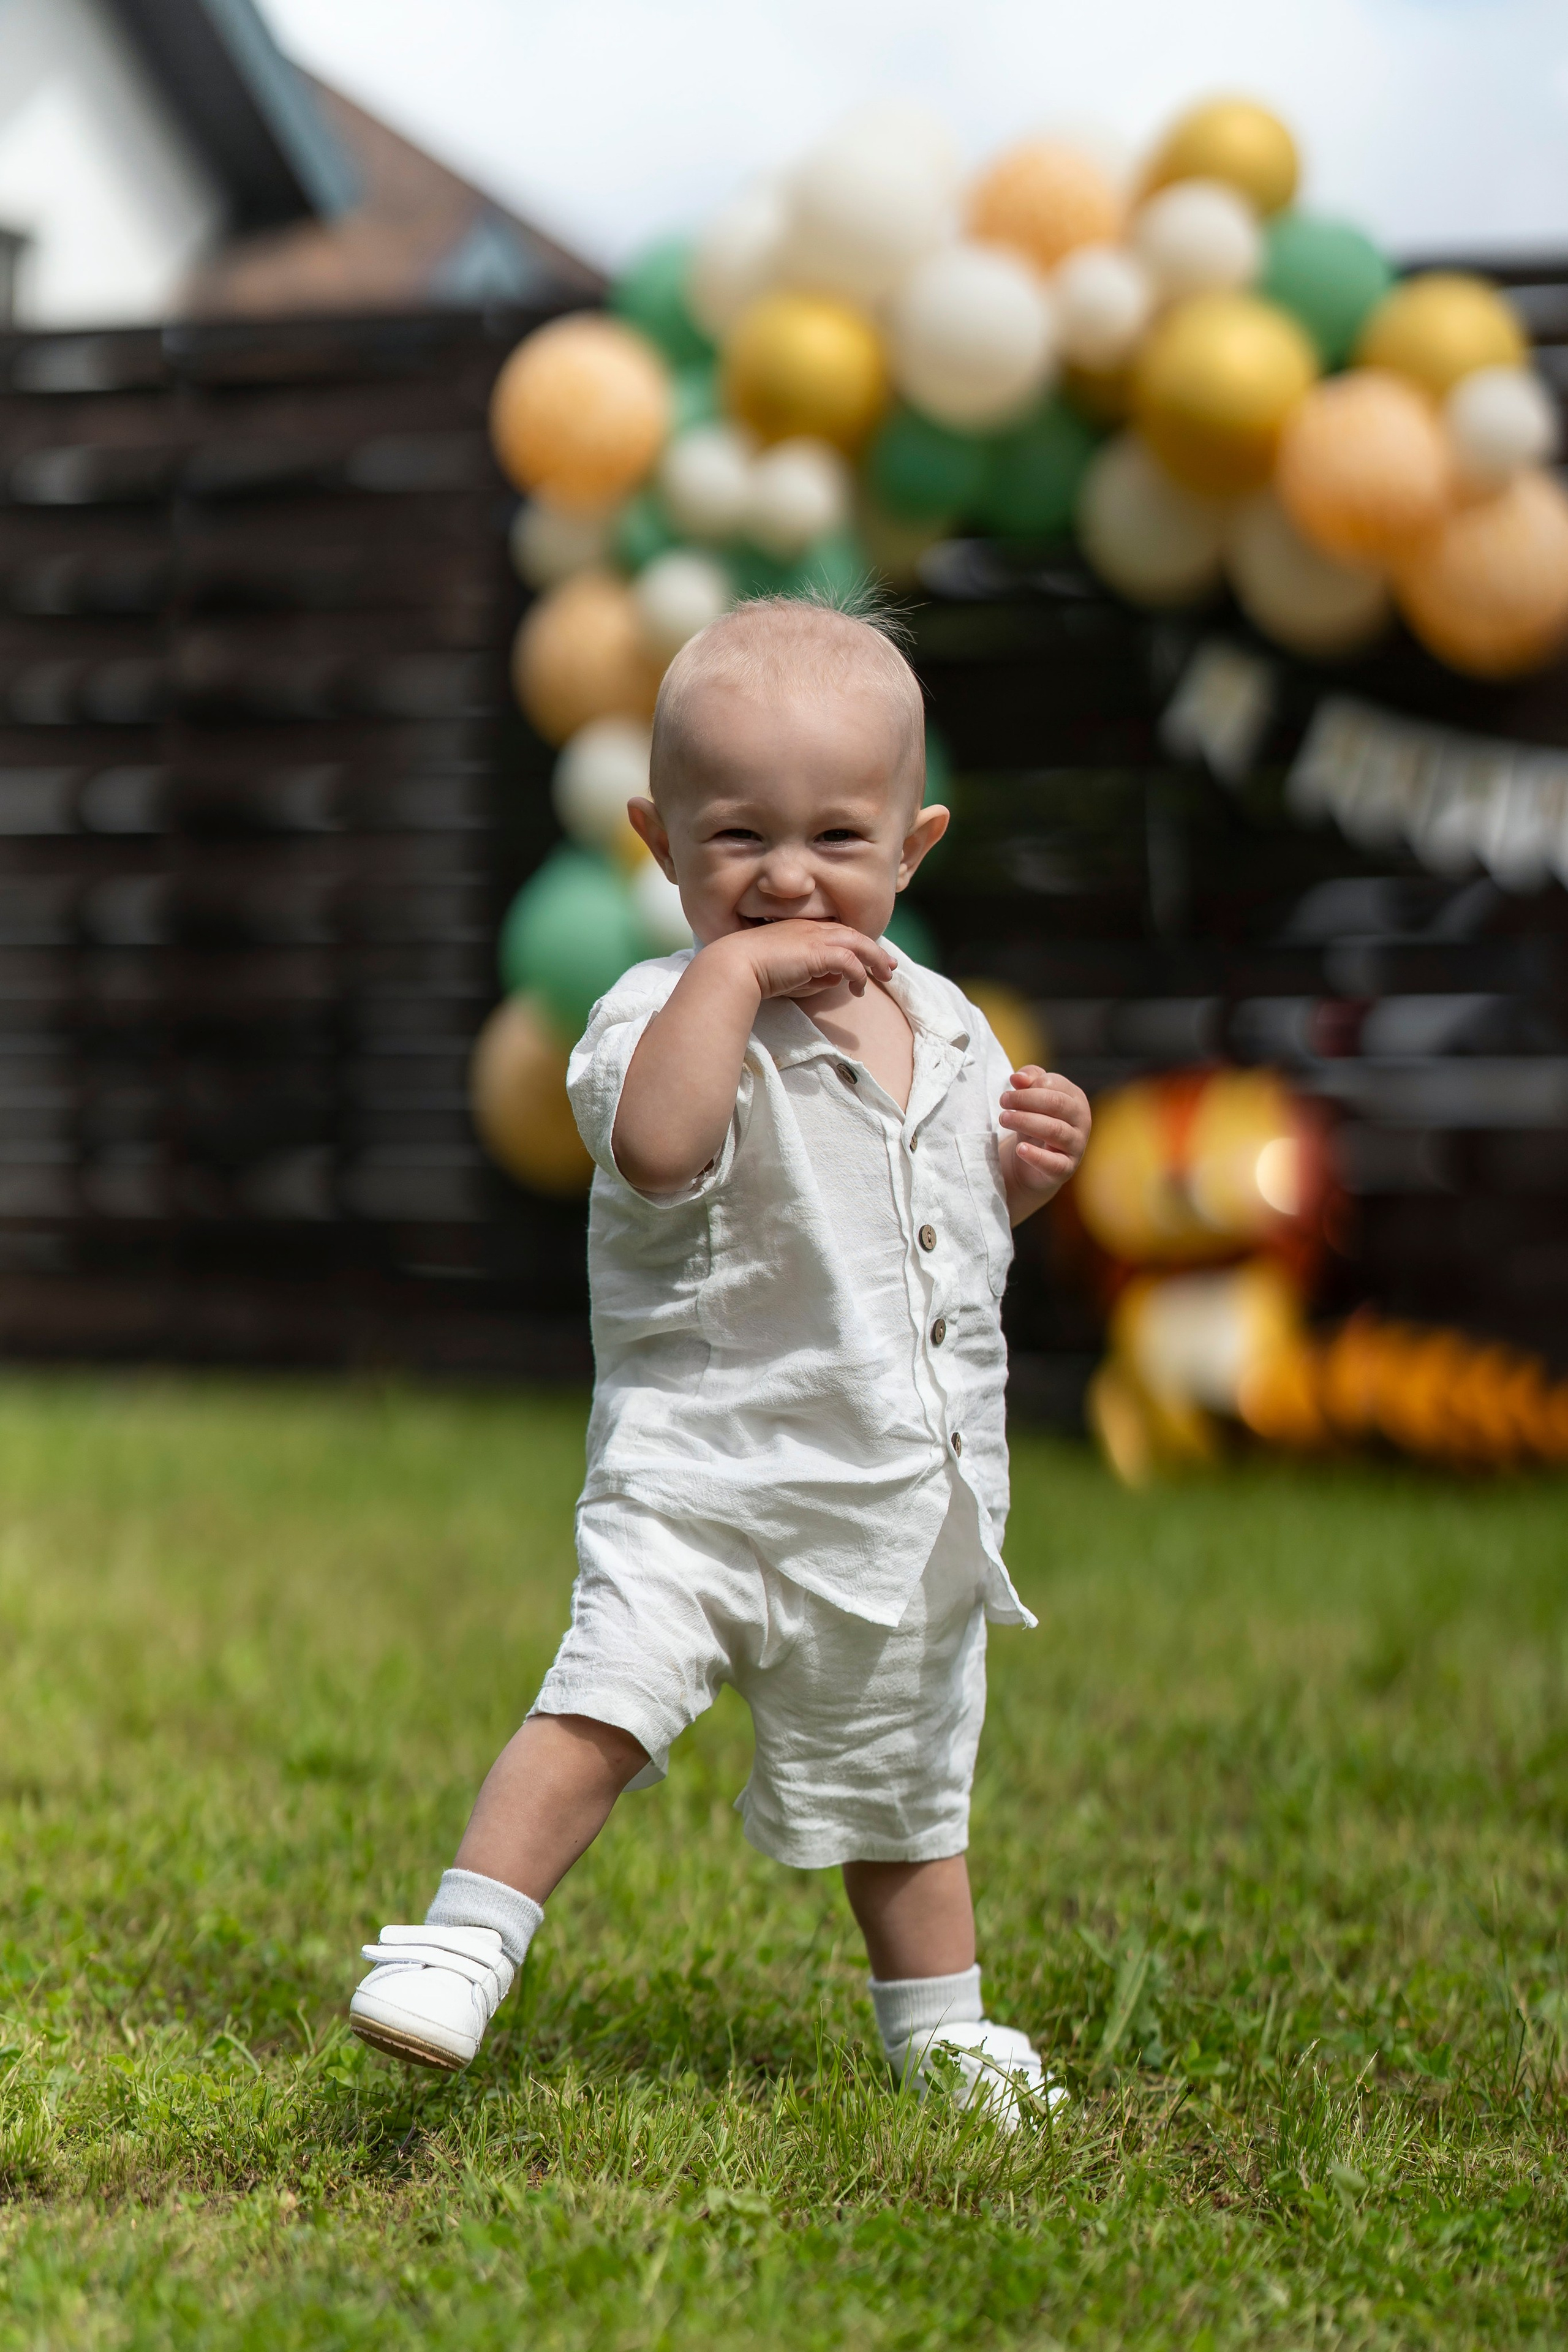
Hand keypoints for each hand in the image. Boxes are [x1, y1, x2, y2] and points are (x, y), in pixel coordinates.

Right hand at [718, 918, 894, 1005]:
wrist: (735, 965)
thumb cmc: (753, 971)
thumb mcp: (789, 973)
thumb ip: (813, 975)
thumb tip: (836, 980)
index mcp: (801, 929)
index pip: (836, 933)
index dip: (855, 945)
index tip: (867, 958)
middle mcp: (811, 928)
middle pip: (853, 935)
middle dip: (874, 950)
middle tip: (889, 966)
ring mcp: (815, 937)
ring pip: (857, 943)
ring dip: (874, 960)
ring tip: (885, 976)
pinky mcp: (818, 952)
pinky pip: (849, 961)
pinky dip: (858, 974)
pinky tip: (858, 988)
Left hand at [998, 1067, 1090, 1221]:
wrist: (1034, 1163)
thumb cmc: (1035, 1122)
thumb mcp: (1031, 1099)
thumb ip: (1028, 1082)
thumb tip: (1018, 1077)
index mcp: (1075, 1099)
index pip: (1055, 1085)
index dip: (1030, 1085)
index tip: (1008, 1092)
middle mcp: (1082, 1120)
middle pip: (1056, 1104)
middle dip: (1026, 1100)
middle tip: (1003, 1101)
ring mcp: (1077, 1145)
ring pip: (1055, 1130)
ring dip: (1026, 1122)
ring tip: (1004, 1119)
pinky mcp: (1066, 1168)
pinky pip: (1054, 1163)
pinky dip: (1037, 1156)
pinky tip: (1020, 1149)